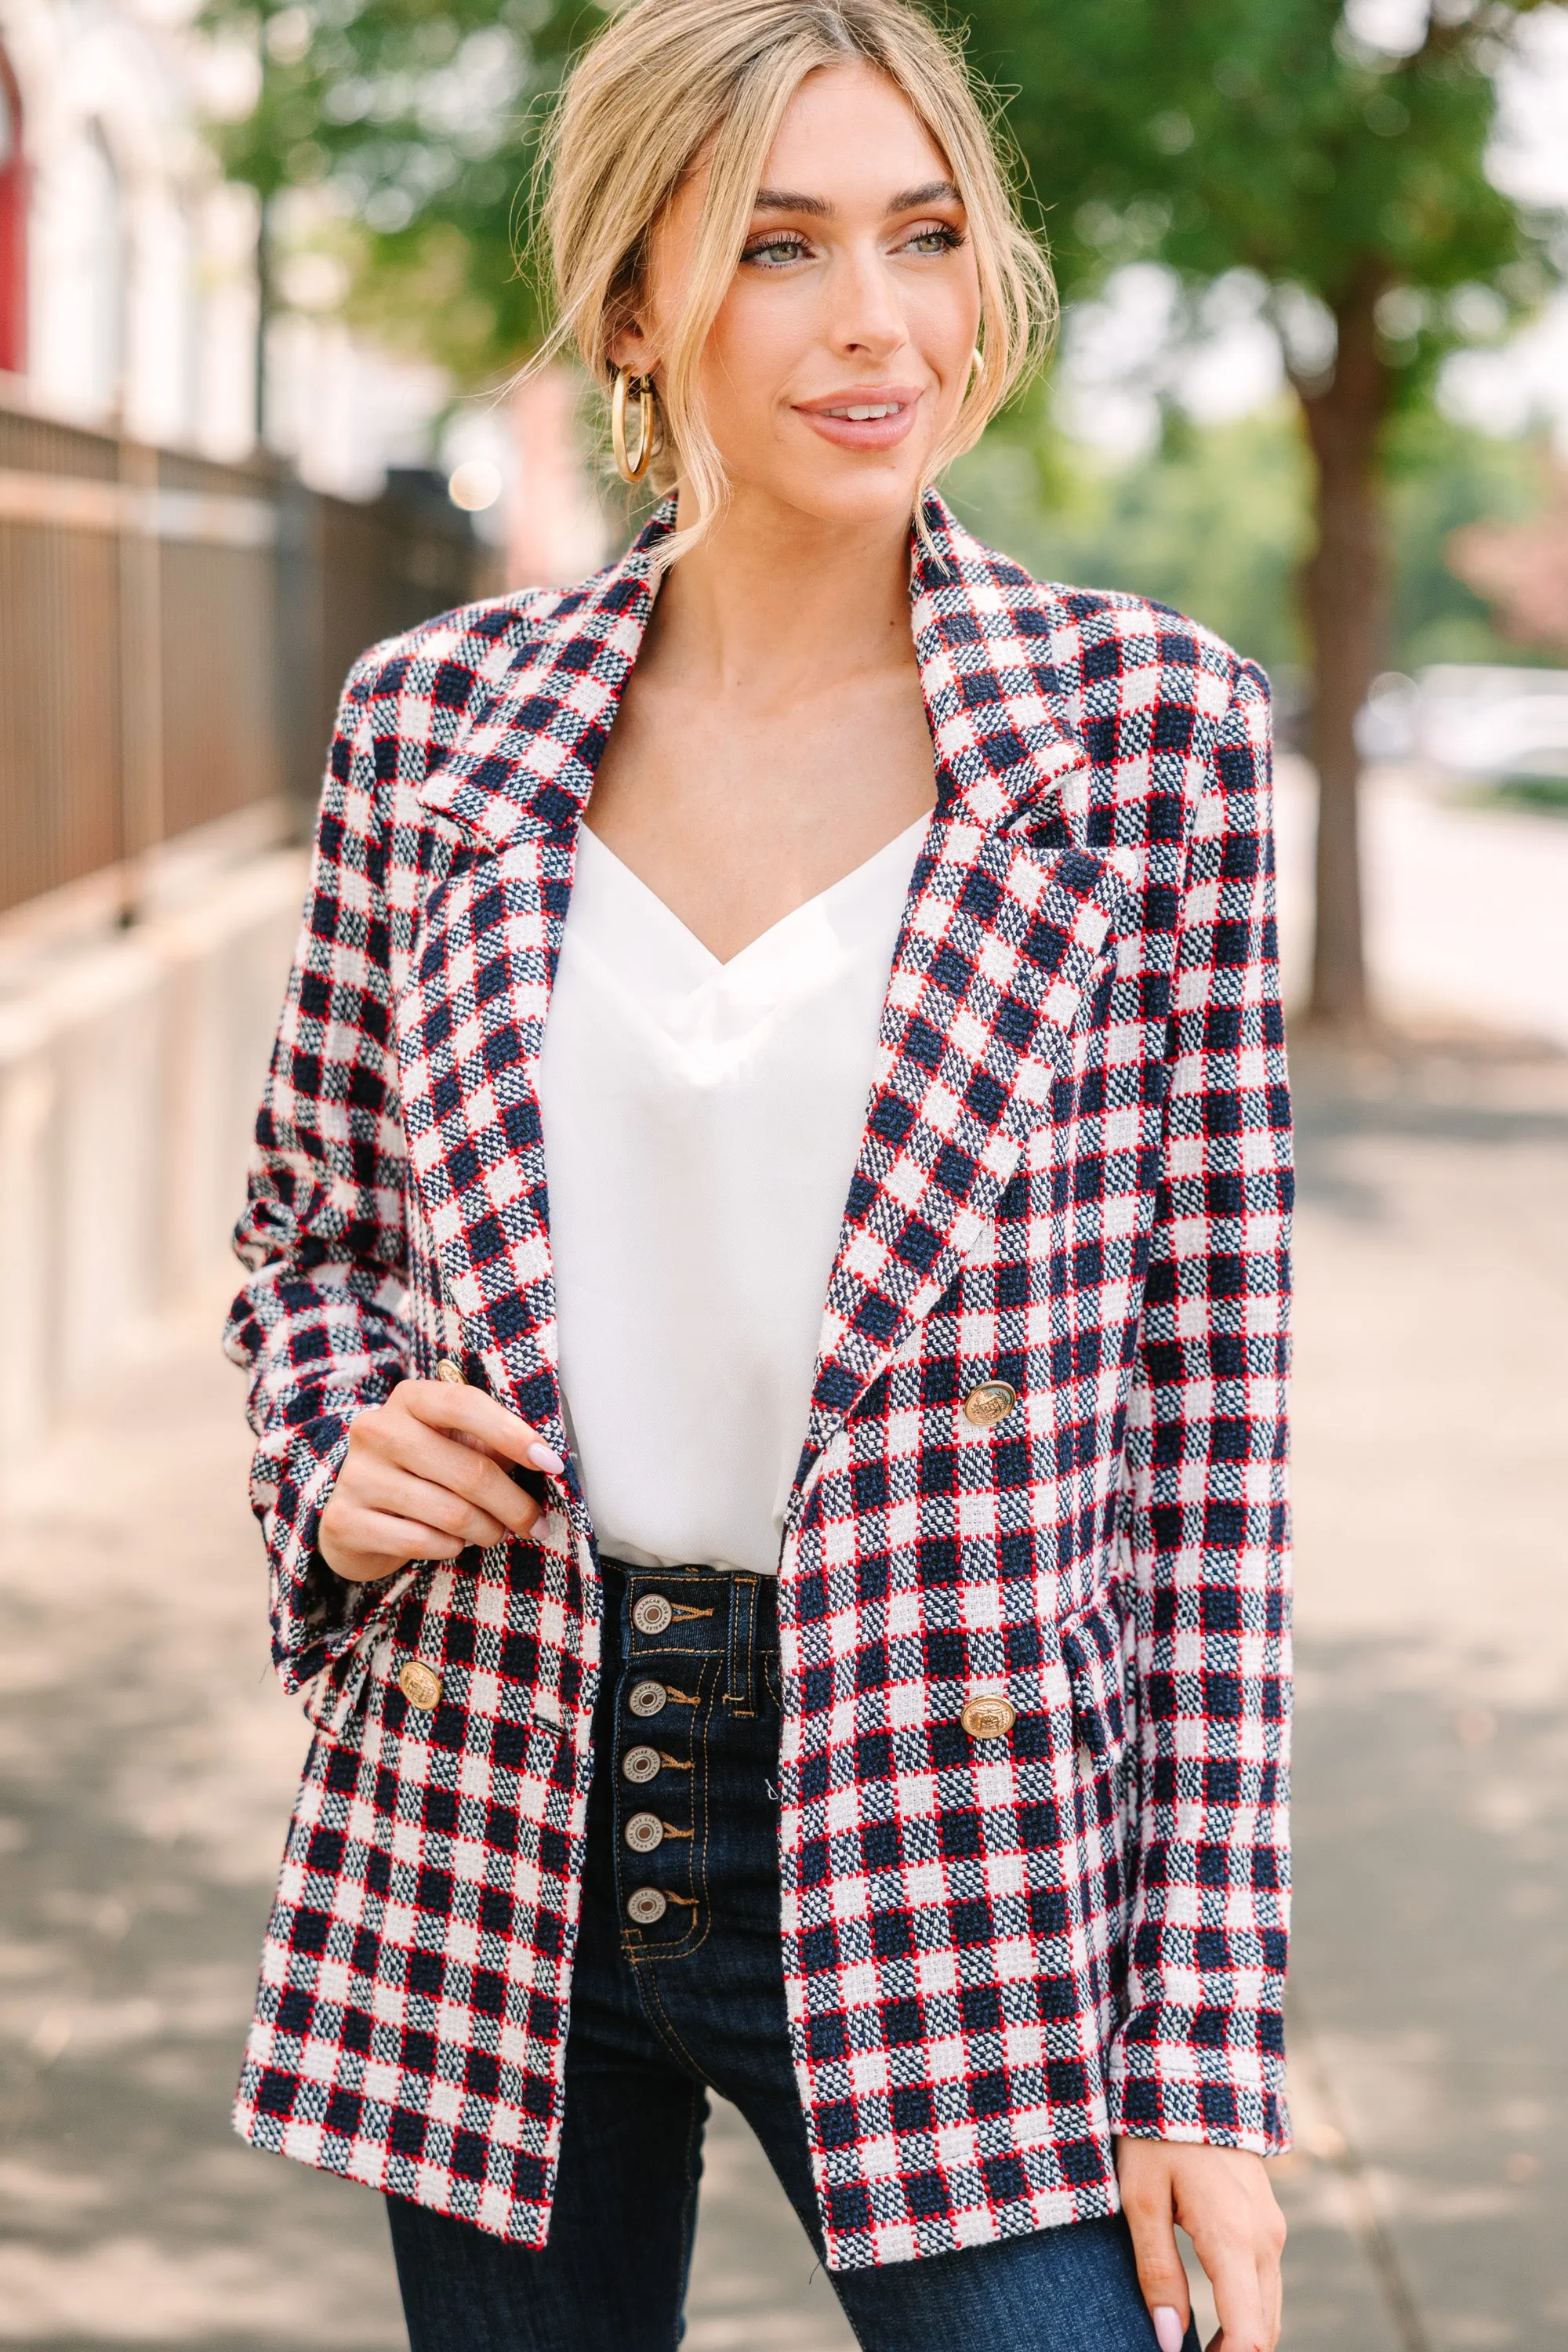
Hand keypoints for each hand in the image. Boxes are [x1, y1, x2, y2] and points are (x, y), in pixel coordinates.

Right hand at [317, 1378, 563, 1583]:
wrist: (353, 1513)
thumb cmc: (419, 1472)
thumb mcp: (451, 1444)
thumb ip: (491, 1445)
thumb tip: (546, 1462)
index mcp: (409, 1399)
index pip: (467, 1405)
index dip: (515, 1434)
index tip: (552, 1463)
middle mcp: (377, 1429)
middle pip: (470, 1470)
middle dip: (514, 1504)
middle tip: (535, 1523)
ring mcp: (357, 1475)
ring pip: (452, 1513)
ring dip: (488, 1530)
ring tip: (495, 1533)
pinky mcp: (345, 1521)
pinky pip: (423, 1542)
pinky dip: (451, 1548)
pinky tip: (454, 1544)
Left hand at [1115, 2138, 1284, 2351]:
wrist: (1193, 2076)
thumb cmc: (1155, 2134)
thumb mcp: (1140, 2199)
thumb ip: (1157, 2272)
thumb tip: (1168, 2341)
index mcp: (1235, 2238)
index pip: (1248, 2335)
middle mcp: (1266, 2238)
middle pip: (1264, 2330)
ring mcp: (1272, 2228)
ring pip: (1270, 2309)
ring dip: (1242, 2339)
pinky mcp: (1268, 2220)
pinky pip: (1267, 2283)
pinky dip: (1248, 2312)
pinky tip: (1216, 2322)